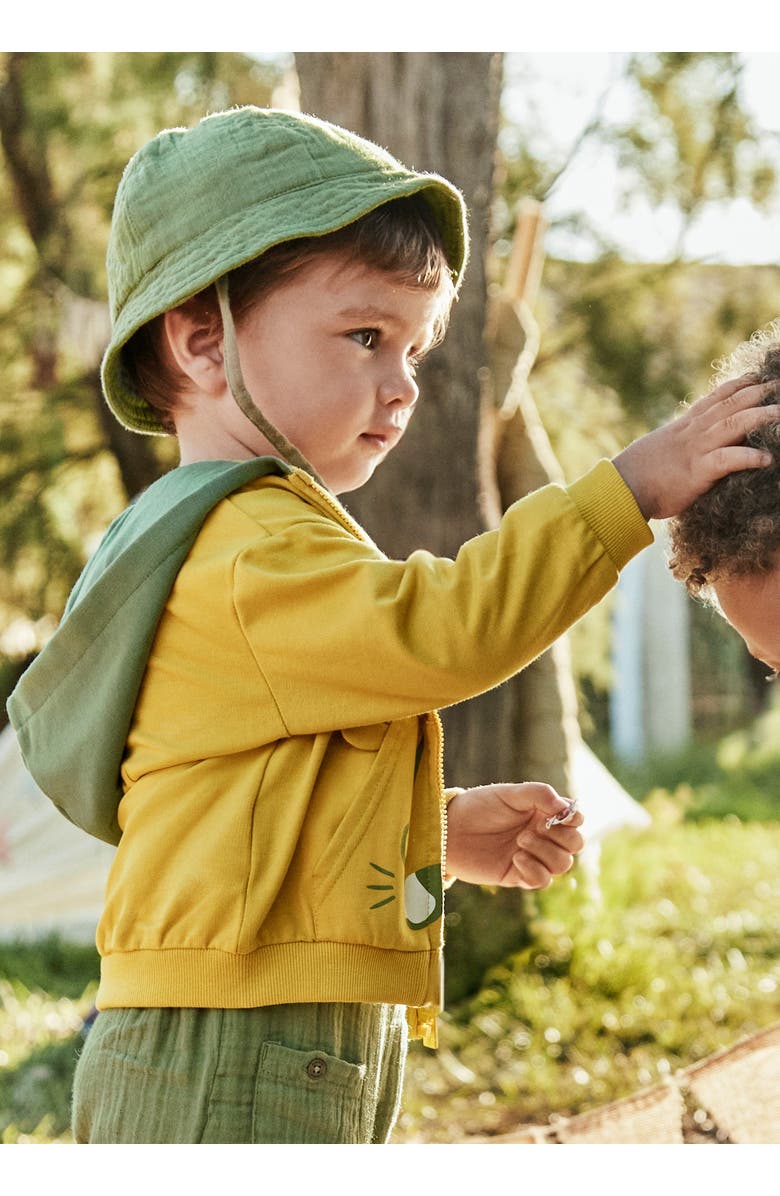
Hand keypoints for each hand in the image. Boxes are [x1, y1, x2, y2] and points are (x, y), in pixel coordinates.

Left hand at [445, 782, 583, 889]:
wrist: (450, 830)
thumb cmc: (478, 806)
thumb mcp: (509, 793)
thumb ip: (539, 794)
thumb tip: (566, 808)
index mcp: (543, 813)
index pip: (575, 820)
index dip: (574, 818)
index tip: (559, 815)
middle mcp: (542, 836)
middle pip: (575, 844)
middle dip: (562, 837)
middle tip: (536, 828)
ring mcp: (532, 857)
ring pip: (563, 864)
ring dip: (546, 852)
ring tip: (519, 841)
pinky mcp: (518, 876)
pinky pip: (542, 881)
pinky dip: (535, 870)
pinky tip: (516, 858)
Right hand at [612, 376, 777, 519]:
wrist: (621, 489)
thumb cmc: (637, 475)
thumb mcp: (658, 450)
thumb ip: (676, 445)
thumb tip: (684, 449)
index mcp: (684, 427)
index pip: (714, 398)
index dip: (738, 386)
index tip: (756, 377)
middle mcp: (693, 432)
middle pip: (730, 405)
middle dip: (757, 393)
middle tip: (778, 385)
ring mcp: (696, 450)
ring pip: (734, 425)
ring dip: (761, 417)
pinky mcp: (697, 472)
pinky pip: (727, 460)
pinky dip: (748, 457)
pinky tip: (767, 458)